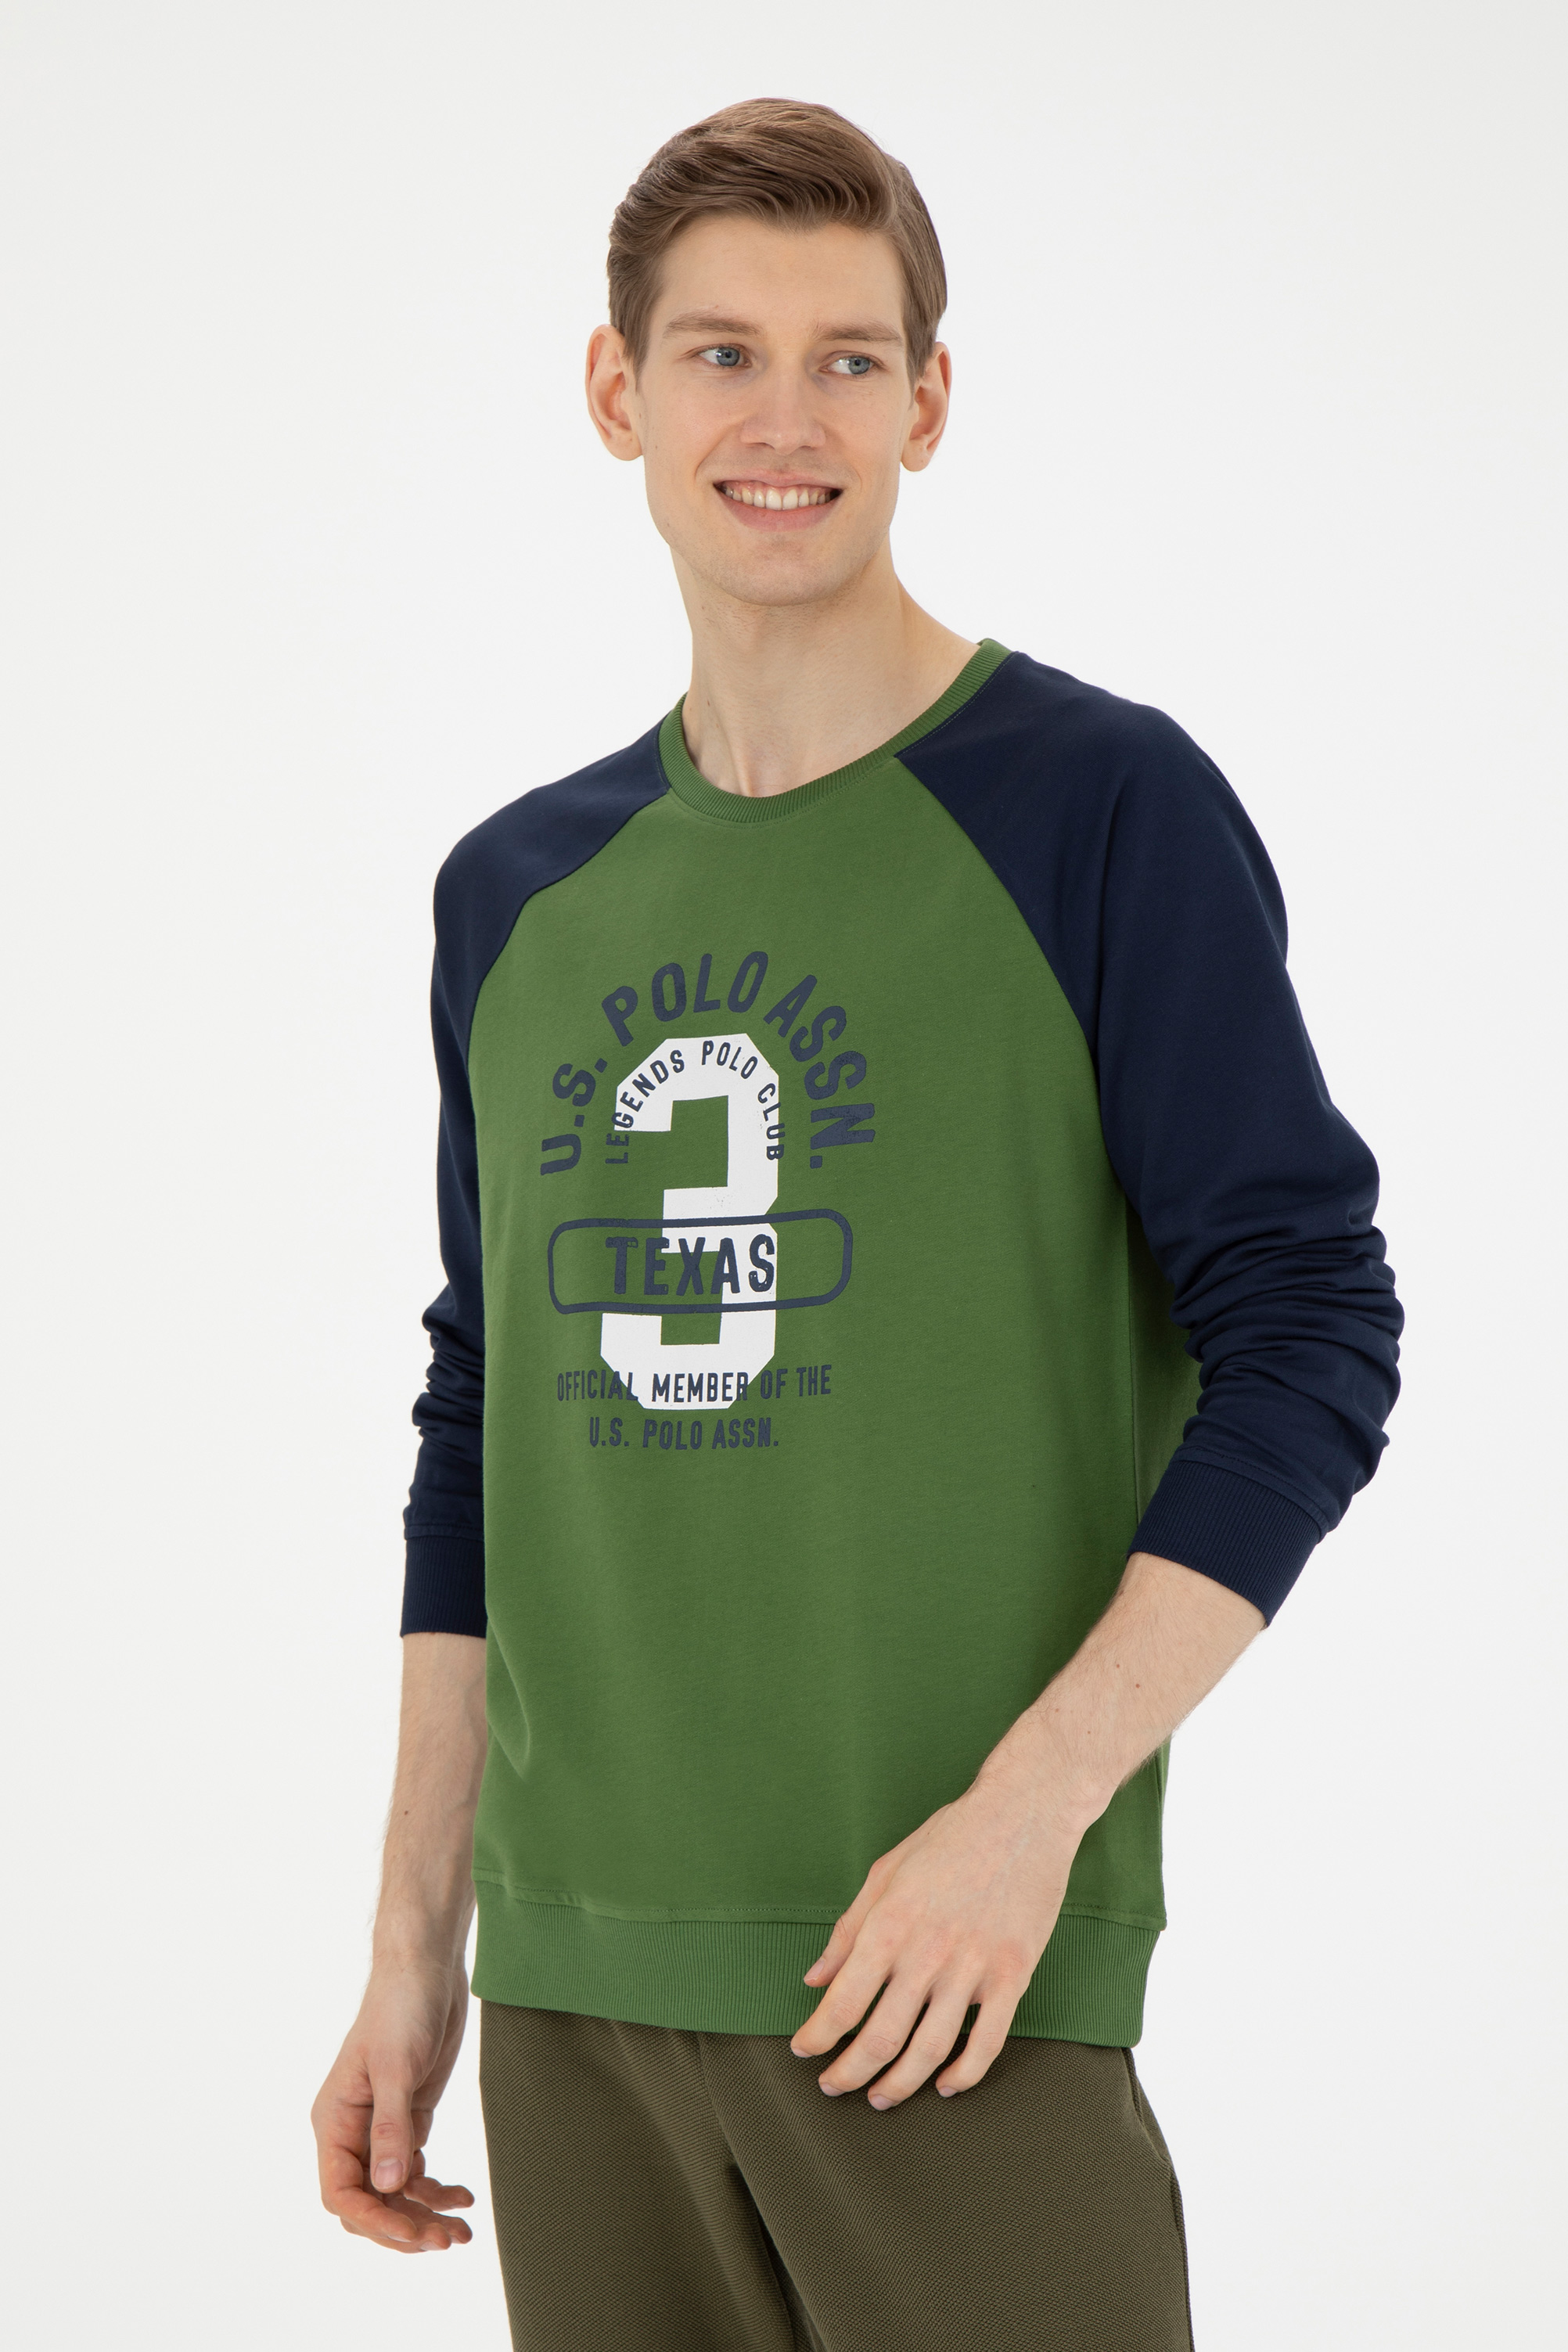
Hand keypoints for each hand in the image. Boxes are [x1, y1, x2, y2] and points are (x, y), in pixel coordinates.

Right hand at [311, 1955, 475, 2251]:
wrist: (427, 1968)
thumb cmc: (401, 2007)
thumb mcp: (396, 2066)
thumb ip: (391, 2127)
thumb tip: (387, 2186)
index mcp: (334, 2121)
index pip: (341, 2192)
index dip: (375, 2220)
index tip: (413, 2232)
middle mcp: (353, 2132)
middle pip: (369, 2203)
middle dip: (403, 2227)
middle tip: (445, 2241)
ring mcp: (382, 2128)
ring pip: (394, 2193)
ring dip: (424, 2216)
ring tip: (462, 2233)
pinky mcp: (410, 2119)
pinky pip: (416, 2172)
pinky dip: (437, 2190)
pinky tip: (464, 2197)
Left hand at [789, 1732, 1088, 2107]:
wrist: (1024, 1813)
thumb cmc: (950, 1838)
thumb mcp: (886, 1871)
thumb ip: (849, 1929)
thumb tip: (816, 1979)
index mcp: (890, 1922)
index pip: (843, 2001)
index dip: (818, 2036)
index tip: (804, 2051)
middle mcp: (928, 1950)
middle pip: (881, 2036)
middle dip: (850, 2071)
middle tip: (834, 2085)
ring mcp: (974, 1966)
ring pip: (931, 2049)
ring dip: (900, 2083)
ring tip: (881, 2096)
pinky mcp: (1013, 1973)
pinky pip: (988, 2042)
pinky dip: (965, 2074)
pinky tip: (947, 2085)